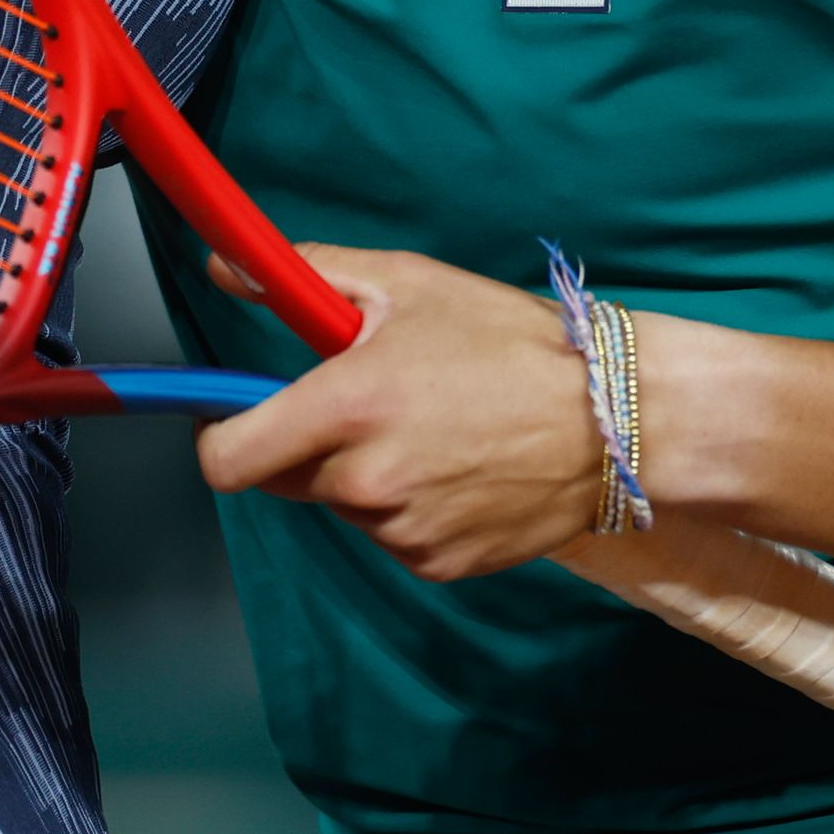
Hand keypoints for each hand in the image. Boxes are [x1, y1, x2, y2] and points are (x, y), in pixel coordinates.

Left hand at [194, 245, 608, 581]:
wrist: (613, 419)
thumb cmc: (511, 342)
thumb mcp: (409, 284)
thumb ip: (308, 275)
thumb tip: (227, 268)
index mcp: (347, 407)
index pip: (228, 460)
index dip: (221, 436)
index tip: (237, 415)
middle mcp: (365, 481)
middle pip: (283, 479)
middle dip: (305, 443)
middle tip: (365, 403)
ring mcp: (402, 532)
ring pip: (342, 506)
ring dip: (362, 475)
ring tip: (430, 429)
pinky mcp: (438, 565)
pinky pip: (392, 535)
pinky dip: (408, 506)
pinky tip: (457, 468)